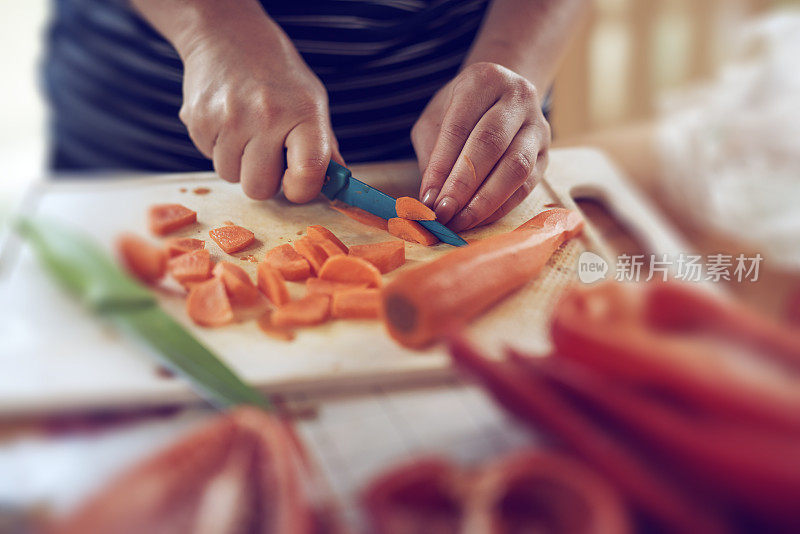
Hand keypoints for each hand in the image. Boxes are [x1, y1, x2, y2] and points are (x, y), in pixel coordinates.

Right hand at [179, 19, 341, 201]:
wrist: (227, 35)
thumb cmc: (278, 75)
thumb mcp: (312, 102)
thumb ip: (324, 147)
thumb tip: (337, 185)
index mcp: (303, 113)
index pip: (307, 174)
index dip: (301, 190)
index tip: (296, 183)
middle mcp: (265, 116)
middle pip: (259, 189)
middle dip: (264, 179)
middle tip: (268, 152)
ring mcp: (227, 118)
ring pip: (230, 176)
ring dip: (238, 163)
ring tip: (246, 131)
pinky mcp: (196, 119)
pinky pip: (208, 157)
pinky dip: (218, 147)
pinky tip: (227, 120)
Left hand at [411, 62, 549, 230]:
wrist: (502, 98)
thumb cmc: (460, 111)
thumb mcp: (436, 120)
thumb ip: (432, 154)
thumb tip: (431, 199)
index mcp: (484, 80)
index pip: (459, 126)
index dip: (442, 165)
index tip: (427, 198)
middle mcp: (517, 97)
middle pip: (490, 144)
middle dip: (463, 184)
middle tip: (443, 212)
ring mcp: (537, 126)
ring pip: (516, 166)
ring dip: (485, 200)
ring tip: (460, 221)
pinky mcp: (547, 153)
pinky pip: (527, 185)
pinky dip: (501, 206)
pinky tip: (479, 220)